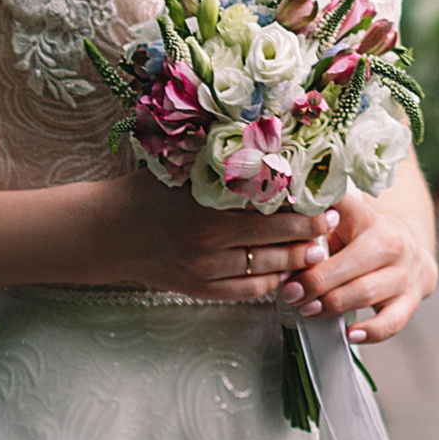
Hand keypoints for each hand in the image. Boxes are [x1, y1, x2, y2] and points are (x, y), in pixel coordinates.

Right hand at [100, 162, 338, 300]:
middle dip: (309, 237)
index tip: (327, 205)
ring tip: (314, 250)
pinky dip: (270, 282)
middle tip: (329, 227)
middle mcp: (209, 243)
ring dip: (294, 261)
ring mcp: (205, 271)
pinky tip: (283, 271)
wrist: (109, 231)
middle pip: (276, 244)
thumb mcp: (183, 169)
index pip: (273, 214)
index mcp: (209, 209)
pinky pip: (247, 291)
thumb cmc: (148, 192)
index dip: (305, 213)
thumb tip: (269, 148)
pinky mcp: (199, 289)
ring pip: (266, 270)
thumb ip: (222, 164)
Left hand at [283, 189, 438, 343]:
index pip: (341, 211)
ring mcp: (403, 272)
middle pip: (349, 264)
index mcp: (366, 217)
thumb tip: (274, 244)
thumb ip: (311, 227)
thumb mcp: (339, 222)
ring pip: (366, 292)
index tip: (288, 241)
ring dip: (332, 305)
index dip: (312, 226)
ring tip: (308, 310)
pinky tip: (350, 334)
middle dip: (314, 282)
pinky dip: (371, 332)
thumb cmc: (361, 238)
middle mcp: (390, 242)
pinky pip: (393, 321)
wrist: (409, 249)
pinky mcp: (412, 299)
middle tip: (289, 292)